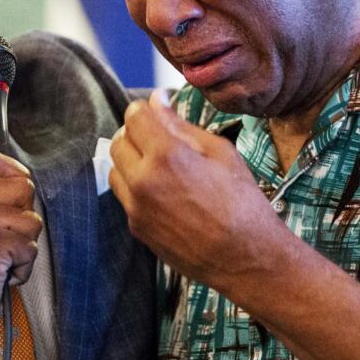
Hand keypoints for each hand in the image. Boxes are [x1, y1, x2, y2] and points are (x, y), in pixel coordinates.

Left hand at [108, 91, 289, 288]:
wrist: (245, 258)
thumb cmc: (242, 203)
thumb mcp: (220, 153)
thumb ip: (182, 126)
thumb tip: (158, 102)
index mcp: (166, 155)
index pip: (135, 115)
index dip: (147, 107)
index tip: (158, 108)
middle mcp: (143, 180)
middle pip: (119, 140)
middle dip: (136, 132)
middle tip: (160, 135)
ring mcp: (136, 207)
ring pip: (115, 169)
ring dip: (131, 159)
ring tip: (160, 163)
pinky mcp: (137, 228)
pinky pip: (125, 196)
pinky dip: (136, 186)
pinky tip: (163, 190)